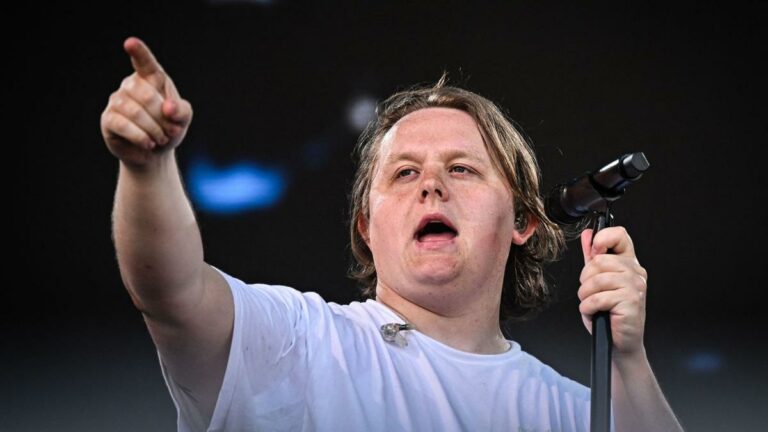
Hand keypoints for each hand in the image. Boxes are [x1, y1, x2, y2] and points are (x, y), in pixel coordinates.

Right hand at [100, 37, 192, 167]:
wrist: (155, 153)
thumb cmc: (169, 129)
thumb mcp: (183, 119)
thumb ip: (182, 110)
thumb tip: (168, 107)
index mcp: (151, 78)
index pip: (144, 62)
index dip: (138, 52)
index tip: (130, 43)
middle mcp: (131, 85)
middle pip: (145, 95)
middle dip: (162, 117)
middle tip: (170, 132)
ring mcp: (117, 101)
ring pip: (134, 111)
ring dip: (153, 129)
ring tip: (160, 139)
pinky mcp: (108, 119)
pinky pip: (122, 124)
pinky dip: (140, 136)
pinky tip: (148, 143)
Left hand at [578, 227, 647, 358]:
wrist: (620, 341)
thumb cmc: (609, 313)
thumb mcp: (597, 283)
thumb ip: (592, 258)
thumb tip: (587, 235)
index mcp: (628, 263)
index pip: (620, 235)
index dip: (602, 239)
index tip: (593, 252)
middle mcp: (635, 272)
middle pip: (599, 261)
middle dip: (585, 279)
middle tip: (590, 292)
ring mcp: (635, 286)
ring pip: (596, 280)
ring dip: (585, 296)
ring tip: (592, 304)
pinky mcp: (631, 301)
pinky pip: (597, 298)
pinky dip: (588, 307)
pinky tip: (595, 312)